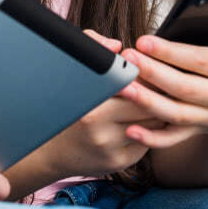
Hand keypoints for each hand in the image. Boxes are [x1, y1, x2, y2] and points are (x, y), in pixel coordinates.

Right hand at [23, 30, 157, 178]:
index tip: (139, 70)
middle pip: (147, 106)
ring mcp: (111, 148)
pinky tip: (137, 119)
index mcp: (90, 106)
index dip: (142, 76)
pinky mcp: (120, 162)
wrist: (52, 151)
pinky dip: (148, 128)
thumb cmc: (66, 105)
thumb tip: (116, 46)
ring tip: (147, 99)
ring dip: (155, 110)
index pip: (133, 86)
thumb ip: (92, 47)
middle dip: (154, 93)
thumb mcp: (72, 72)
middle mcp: (100, 130)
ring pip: (152, 124)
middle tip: (154, 82)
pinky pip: (147, 140)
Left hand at [118, 0, 207, 149]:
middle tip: (127, 59)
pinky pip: (173, 139)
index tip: (145, 40)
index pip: (202, 61)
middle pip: (184, 89)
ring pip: (175, 114)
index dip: (172, 53)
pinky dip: (152, 139)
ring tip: (122, 86)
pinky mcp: (197, 132)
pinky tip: (130, 128)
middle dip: (153, 74)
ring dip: (146, 103)